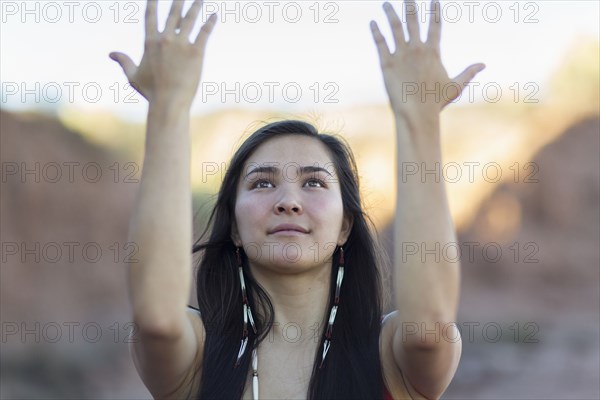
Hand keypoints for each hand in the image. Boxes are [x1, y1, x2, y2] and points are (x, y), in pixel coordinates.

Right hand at [109, 0, 216, 106]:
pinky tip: (214, 15)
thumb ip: (123, 61)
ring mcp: (181, 45)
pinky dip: (210, 22)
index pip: (151, 17)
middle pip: (173, 14)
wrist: (169, 102)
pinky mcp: (196, 52)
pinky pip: (204, 33)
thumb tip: (111, 54)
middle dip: (178, 1)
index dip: (153, 3)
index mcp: (150, 42)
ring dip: (195, 6)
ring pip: (190, 19)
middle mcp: (165, 39)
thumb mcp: (133, 76)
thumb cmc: (151, 92)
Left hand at [370, 0, 483, 118]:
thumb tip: (483, 64)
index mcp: (433, 51)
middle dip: (410, 5)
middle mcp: (416, 48)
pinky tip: (373, 23)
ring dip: (390, 13)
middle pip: (413, 20)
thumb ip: (469, 72)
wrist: (416, 113)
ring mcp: (400, 54)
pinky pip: (380, 42)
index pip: (435, 24)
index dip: (434, 10)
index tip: (433, 0)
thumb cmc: (436, 102)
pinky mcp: (386, 63)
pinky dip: (376, 31)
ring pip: (394, 27)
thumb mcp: (455, 86)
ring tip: (386, 3)